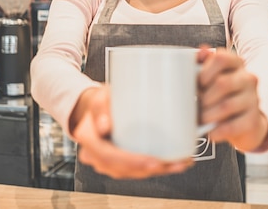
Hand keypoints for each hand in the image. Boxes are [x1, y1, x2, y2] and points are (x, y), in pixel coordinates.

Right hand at [70, 86, 193, 178]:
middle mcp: (95, 155)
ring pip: (131, 173)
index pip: (109, 157)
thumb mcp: (99, 96)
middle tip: (173, 164)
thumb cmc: (100, 101)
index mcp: (88, 139)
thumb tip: (104, 125)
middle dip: (150, 169)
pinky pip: (135, 170)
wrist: (97, 108)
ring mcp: (106, 162)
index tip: (153, 161)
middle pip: (123, 169)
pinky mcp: (118, 164)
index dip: (132, 162)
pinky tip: (172, 164)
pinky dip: (155, 169)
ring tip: (179, 163)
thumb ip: (99, 107)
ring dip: (157, 171)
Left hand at [197, 46, 267, 151]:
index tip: (198, 82)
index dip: (205, 70)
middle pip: (223, 83)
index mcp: (236, 63)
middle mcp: (248, 78)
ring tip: (200, 118)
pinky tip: (211, 132)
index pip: (222, 57)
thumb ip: (203, 62)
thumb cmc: (222, 94)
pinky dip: (218, 130)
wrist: (243, 119)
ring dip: (208, 114)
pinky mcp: (253, 119)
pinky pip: (233, 126)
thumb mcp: (212, 76)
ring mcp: (253, 99)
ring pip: (227, 105)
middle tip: (196, 104)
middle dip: (204, 97)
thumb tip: (201, 51)